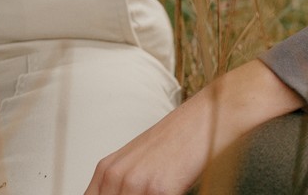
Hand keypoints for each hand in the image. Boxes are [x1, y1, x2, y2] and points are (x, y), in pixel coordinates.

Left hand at [83, 60, 303, 193]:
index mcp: (105, 171)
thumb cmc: (175, 143)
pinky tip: (174, 193)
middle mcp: (114, 176)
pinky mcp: (158, 190)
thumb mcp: (137, 164)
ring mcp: (135, 184)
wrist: (203, 119)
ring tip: (164, 193)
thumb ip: (119, 187)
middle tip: (150, 194)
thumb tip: (112, 194)